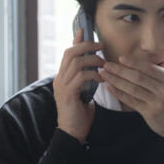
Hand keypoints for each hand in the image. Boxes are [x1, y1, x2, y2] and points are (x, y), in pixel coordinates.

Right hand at [52, 28, 105, 143]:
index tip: (85, 30)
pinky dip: (93, 74)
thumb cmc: (80, 114)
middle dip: (87, 46)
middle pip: (70, 53)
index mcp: (63, 77)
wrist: (72, 133)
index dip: (76, 40)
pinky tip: (102, 79)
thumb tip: (95, 68)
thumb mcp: (83, 92)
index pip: (68, 52)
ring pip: (75, 62)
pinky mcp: (68, 94)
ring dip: (92, 60)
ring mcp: (62, 86)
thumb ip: (85, 79)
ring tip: (103, 64)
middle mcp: (60, 78)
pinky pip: (81, 77)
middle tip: (101, 46)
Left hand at [100, 47, 163, 148]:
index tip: (121, 58)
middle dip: (120, 70)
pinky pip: (132, 102)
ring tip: (105, 74)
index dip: (134, 63)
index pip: (149, 69)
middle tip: (107, 65)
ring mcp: (156, 103)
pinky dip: (120, 94)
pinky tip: (110, 88)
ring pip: (133, 88)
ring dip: (116, 80)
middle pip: (138, 77)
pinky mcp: (149, 113)